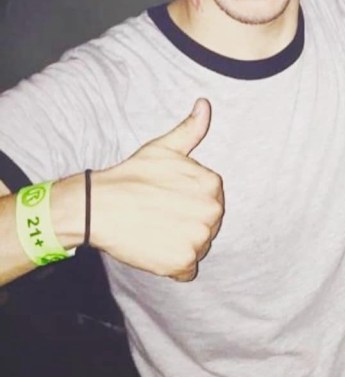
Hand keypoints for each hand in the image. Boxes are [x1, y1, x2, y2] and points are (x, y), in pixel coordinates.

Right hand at [89, 99, 223, 281]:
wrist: (98, 206)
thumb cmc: (131, 176)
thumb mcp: (163, 148)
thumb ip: (191, 130)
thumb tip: (205, 105)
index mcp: (213, 184)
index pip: (210, 201)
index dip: (187, 203)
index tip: (166, 199)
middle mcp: (213, 211)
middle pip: (207, 226)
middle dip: (186, 224)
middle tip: (158, 216)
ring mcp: (199, 238)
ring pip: (198, 247)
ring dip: (180, 245)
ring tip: (155, 230)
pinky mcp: (183, 262)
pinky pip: (187, 270)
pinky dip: (172, 266)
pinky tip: (154, 248)